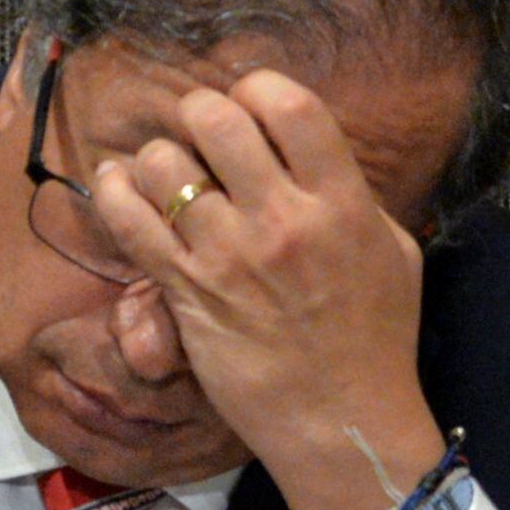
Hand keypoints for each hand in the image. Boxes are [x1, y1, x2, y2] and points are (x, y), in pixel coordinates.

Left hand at [90, 70, 440, 509]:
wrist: (342, 420)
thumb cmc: (378, 339)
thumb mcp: (394, 253)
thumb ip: (356, 198)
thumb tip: (317, 158)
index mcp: (342, 203)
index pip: (290, 106)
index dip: (259, 88)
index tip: (251, 102)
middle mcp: (282, 219)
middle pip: (217, 120)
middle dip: (202, 113)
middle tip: (202, 133)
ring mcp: (228, 255)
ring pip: (165, 164)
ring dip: (160, 156)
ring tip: (167, 171)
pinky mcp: (185, 291)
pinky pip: (130, 221)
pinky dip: (115, 192)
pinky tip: (118, 185)